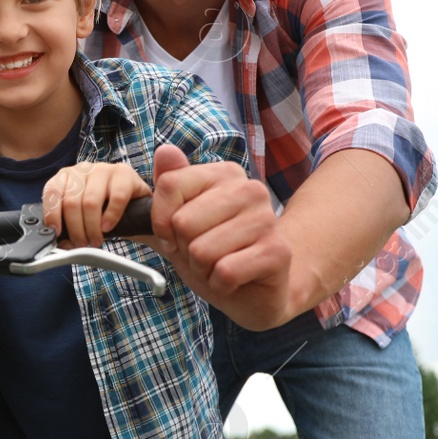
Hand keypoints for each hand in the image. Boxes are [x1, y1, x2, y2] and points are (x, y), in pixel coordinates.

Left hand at [41, 162, 152, 247]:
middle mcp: (82, 169)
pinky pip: (116, 198)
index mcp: (66, 177)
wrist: (134, 205)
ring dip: (92, 227)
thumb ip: (69, 227)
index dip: (52, 214)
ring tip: (95, 240)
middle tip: (81, 243)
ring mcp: (103, 169)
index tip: (56, 233)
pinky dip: (111, 217)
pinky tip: (108, 227)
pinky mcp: (124, 173)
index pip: (52, 192)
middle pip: (71, 201)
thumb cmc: (103, 210)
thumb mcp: (81, 216)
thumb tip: (62, 245)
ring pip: (91, 201)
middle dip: (75, 229)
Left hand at [149, 145, 297, 329]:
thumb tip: (164, 149)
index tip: (173, 235)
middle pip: (182, 222)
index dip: (160, 220)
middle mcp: (250, 190)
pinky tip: (234, 280)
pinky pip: (224, 272)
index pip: (169, 184)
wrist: (256, 289)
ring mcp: (267, 219)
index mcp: (226, 174)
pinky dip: (220, 284)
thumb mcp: (180, 220)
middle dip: (184, 249)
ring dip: (202, 270)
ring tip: (219, 266)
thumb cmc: (215, 252)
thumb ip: (170, 186)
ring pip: (201, 251)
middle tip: (203, 254)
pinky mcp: (277, 252)